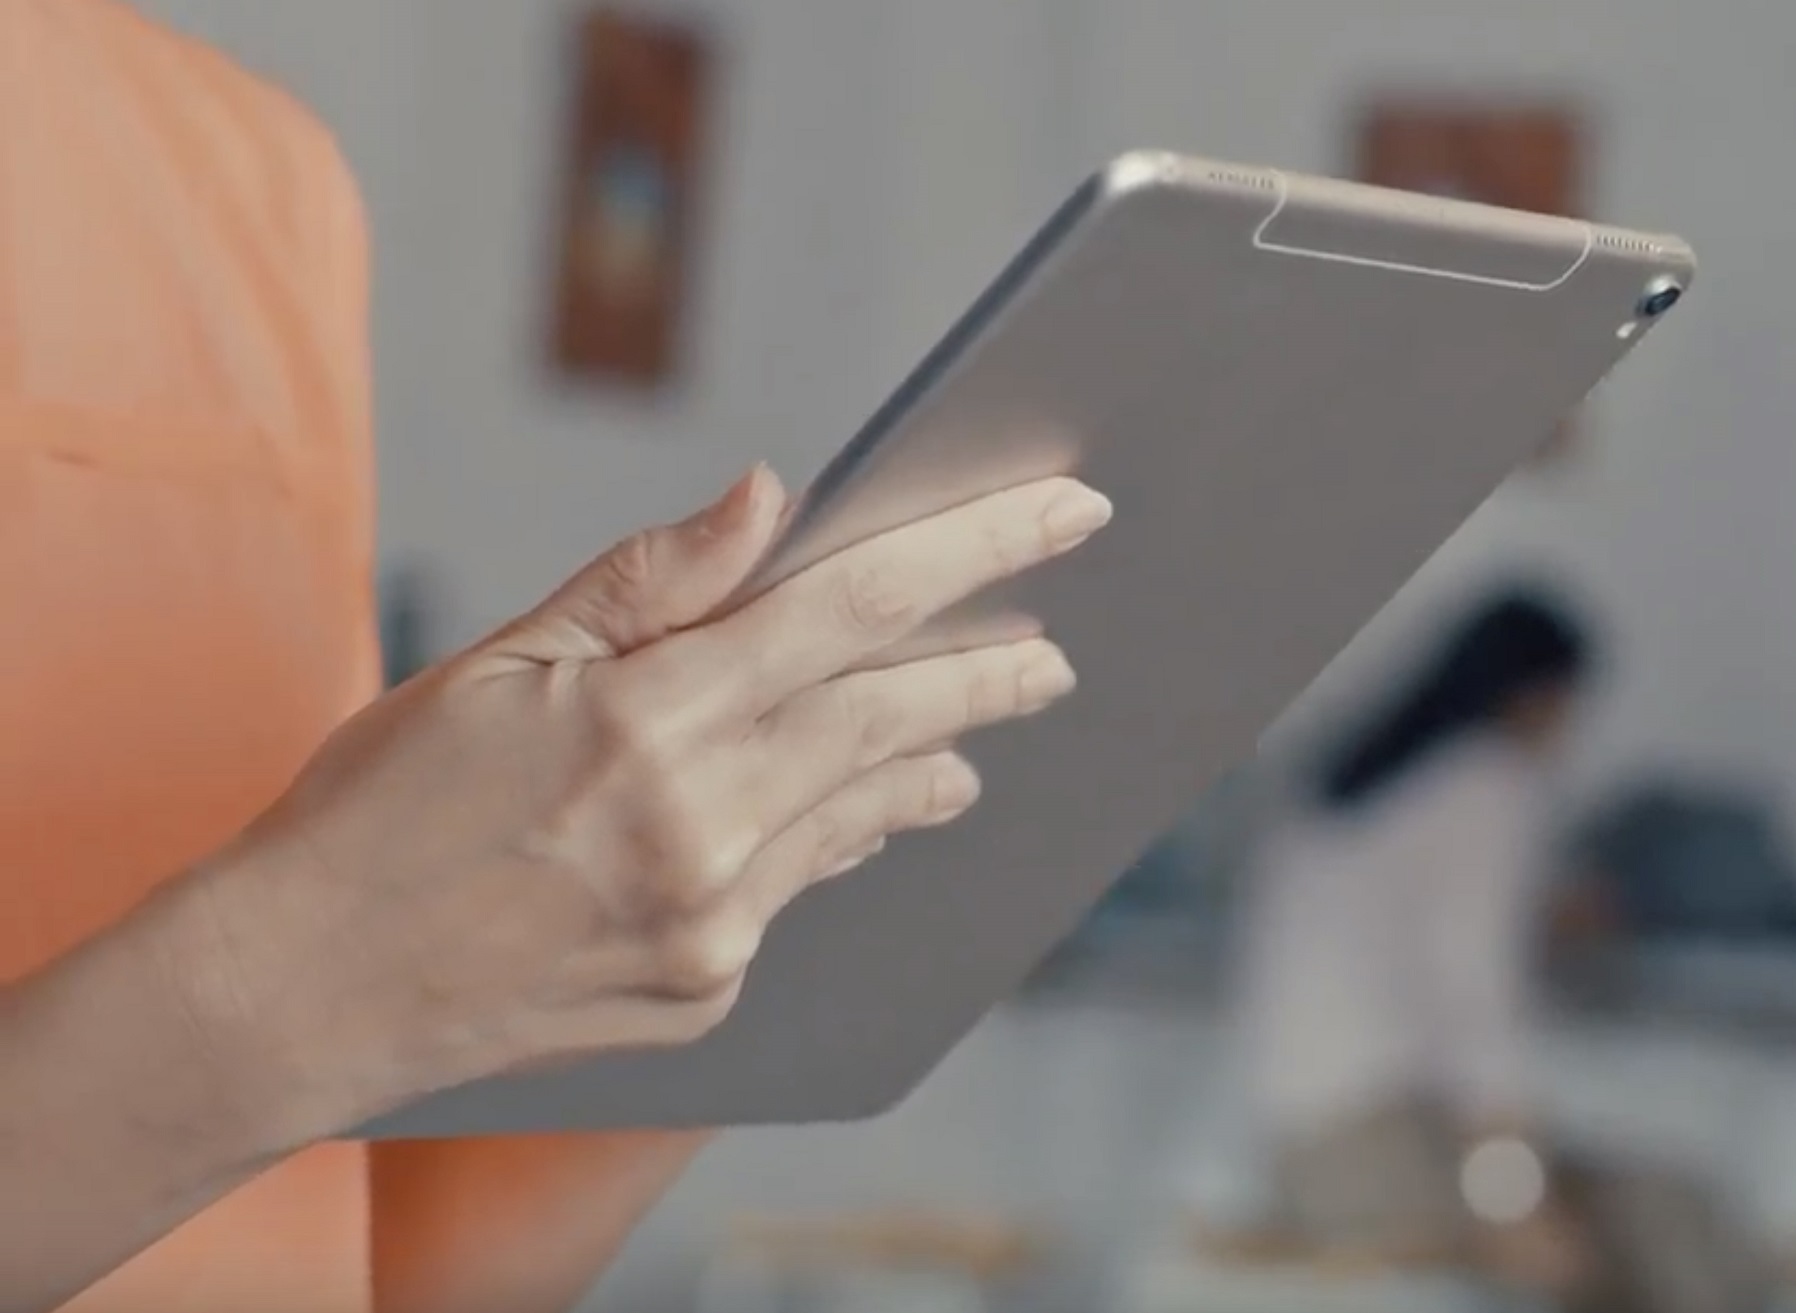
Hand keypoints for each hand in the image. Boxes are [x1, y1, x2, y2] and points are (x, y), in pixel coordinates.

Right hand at [164, 465, 1111, 1131]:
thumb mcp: (500, 661)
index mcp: (651, 718)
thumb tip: (774, 493)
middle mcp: (704, 825)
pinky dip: (840, 832)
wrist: (300, 988)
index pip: (858, 606)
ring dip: (931, 758)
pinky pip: (803, 885)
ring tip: (979, 726)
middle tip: (1054, 655)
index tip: (1066, 513)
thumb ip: (652, 580)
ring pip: (863, 807)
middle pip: (896, 716)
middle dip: (990, 674)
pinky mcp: (707, 987)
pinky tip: (866, 806)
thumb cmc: (381, 805)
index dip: (977, 550)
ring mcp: (715, 920)